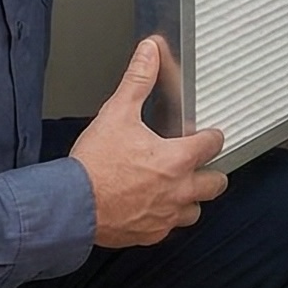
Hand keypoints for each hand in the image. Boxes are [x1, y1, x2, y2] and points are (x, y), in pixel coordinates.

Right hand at [69, 38, 227, 247]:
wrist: (71, 205)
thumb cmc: (94, 164)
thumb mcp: (116, 113)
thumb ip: (137, 80)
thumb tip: (150, 52)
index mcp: (176, 160)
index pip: (212, 145)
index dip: (213, 137)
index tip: (210, 135)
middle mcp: (178, 192)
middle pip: (215, 184)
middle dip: (211, 173)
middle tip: (200, 165)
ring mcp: (165, 217)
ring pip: (195, 211)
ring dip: (190, 200)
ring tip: (177, 189)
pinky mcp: (149, 235)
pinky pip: (168, 229)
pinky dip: (165, 219)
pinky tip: (152, 209)